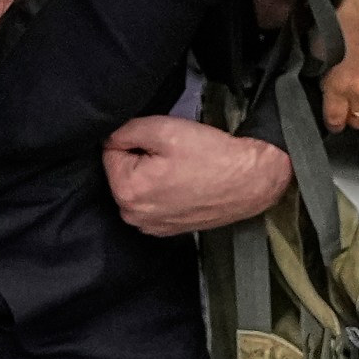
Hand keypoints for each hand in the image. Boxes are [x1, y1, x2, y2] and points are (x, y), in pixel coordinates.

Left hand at [102, 115, 291, 236]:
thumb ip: (126, 130)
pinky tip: (185, 183)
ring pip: (137, 186)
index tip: (160, 142)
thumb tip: (108, 137)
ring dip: (151, 174)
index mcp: (126, 191)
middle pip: (121, 171)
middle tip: (172, 154)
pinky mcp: (167, 230)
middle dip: (140, 158)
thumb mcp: (163, 129)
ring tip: (181, 169)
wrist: (250, 181)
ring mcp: (150, 227)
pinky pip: (152, 202)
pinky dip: (162, 191)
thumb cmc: (209, 154)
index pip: (109, 151)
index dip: (134, 139)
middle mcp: (132, 216)